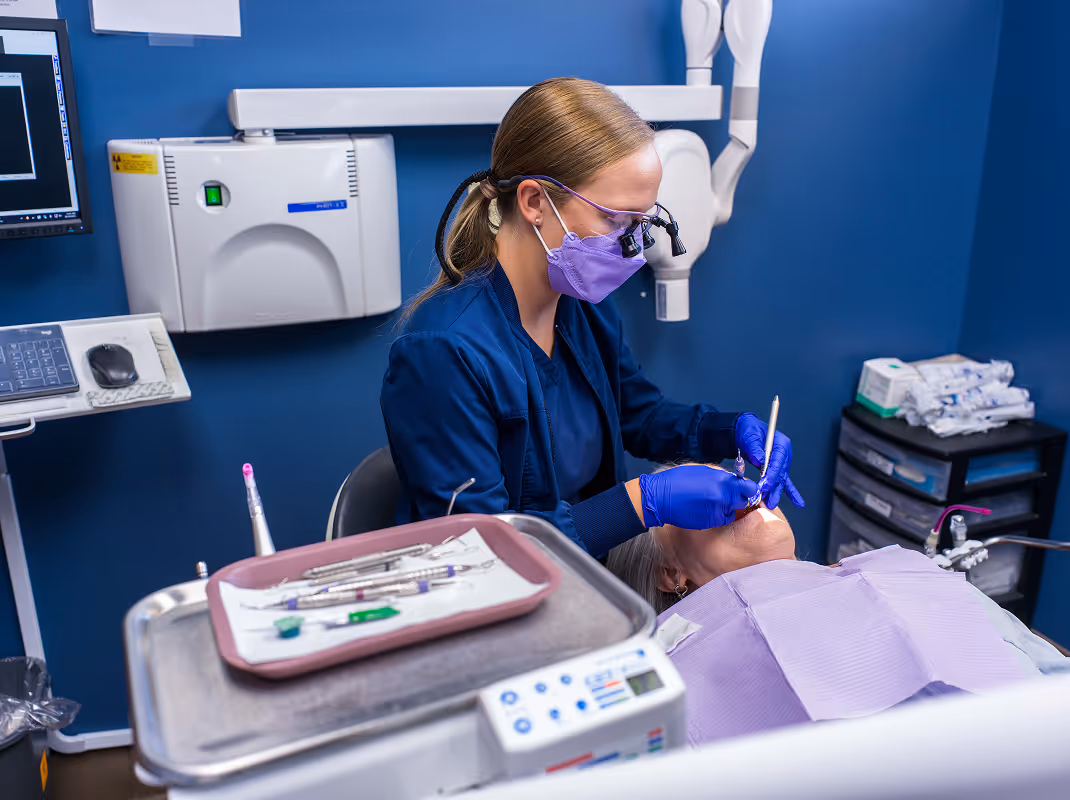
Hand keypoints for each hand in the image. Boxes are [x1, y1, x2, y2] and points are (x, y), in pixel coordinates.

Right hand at [637, 465, 757, 529]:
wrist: (661, 497)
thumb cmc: (678, 480)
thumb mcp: (704, 471)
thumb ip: (722, 477)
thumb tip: (735, 482)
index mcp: (722, 482)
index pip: (750, 488)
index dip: (748, 489)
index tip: (745, 489)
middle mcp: (723, 498)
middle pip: (743, 501)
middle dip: (737, 498)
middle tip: (725, 495)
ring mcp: (717, 512)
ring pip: (732, 512)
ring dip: (726, 508)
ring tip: (710, 502)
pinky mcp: (710, 522)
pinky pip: (721, 519)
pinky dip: (717, 515)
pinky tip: (704, 509)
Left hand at [734, 413, 805, 509]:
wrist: (746, 431)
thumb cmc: (749, 430)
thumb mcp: (750, 435)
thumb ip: (754, 447)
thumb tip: (759, 460)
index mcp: (781, 443)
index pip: (778, 461)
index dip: (772, 474)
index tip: (765, 485)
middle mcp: (784, 454)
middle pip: (781, 473)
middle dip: (774, 487)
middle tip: (767, 499)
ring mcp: (782, 462)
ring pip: (781, 480)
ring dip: (777, 492)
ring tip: (771, 503)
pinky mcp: (778, 469)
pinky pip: (784, 481)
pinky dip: (790, 492)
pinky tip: (798, 502)